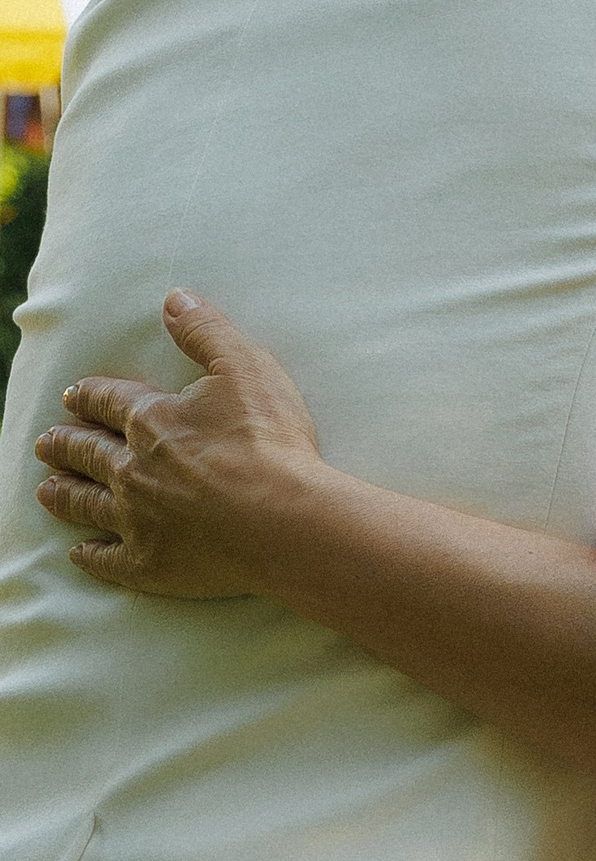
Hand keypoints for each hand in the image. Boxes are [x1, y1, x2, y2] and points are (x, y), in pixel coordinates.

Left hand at [32, 290, 331, 598]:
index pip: (109, 402)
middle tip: (47, 442)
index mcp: (153, 421)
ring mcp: (137, 519)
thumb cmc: (270, 441)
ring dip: (64, 494)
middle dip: (65, 444)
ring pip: (85, 503)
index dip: (91, 396)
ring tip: (47, 489)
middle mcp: (132, 469)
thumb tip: (174, 298)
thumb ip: (207, 332)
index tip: (73, 395)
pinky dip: (88, 553)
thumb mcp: (247, 368)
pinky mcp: (149, 562)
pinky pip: (105, 558)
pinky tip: (80, 551)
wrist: (284, 520)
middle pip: (87, 453)